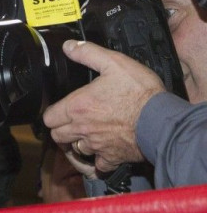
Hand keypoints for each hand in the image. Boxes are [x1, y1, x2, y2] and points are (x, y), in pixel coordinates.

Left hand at [42, 40, 165, 171]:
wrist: (162, 121)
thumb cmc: (139, 92)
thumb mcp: (113, 62)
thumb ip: (87, 53)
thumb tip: (68, 47)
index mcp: (78, 106)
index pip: (49, 117)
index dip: (52, 112)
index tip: (59, 108)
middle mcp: (83, 129)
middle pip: (57, 136)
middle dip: (60, 128)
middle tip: (69, 120)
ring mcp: (97, 146)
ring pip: (75, 150)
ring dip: (76, 143)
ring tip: (84, 134)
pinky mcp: (113, 158)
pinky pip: (98, 165)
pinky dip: (97, 160)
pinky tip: (102, 151)